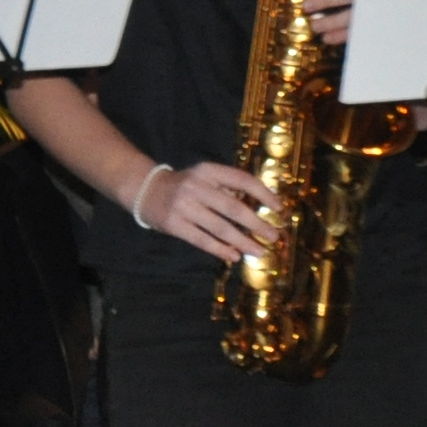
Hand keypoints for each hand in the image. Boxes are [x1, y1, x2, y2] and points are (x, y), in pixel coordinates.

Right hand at [132, 158, 283, 266]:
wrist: (146, 190)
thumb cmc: (184, 185)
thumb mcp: (205, 177)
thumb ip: (227, 188)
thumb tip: (258, 207)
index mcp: (208, 171)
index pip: (242, 180)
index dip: (264, 194)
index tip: (280, 208)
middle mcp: (196, 186)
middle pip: (234, 208)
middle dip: (257, 224)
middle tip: (274, 236)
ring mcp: (184, 206)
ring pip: (220, 227)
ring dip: (243, 241)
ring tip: (259, 251)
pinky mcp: (174, 224)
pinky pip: (202, 240)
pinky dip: (220, 249)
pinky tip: (234, 256)